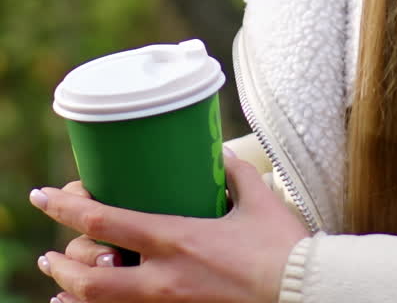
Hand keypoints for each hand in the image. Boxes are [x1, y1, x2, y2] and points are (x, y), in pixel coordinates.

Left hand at [30, 147, 307, 302]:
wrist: (304, 294)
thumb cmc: (283, 248)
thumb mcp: (257, 200)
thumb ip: (234, 175)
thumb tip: (219, 155)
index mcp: (177, 238)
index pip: (105, 221)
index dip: (67, 208)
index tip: (45, 195)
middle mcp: (163, 278)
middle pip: (89, 276)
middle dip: (60, 263)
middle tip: (48, 251)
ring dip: (72, 294)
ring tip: (59, 281)